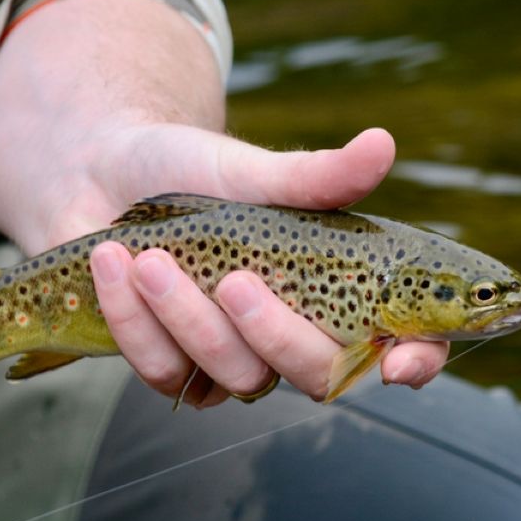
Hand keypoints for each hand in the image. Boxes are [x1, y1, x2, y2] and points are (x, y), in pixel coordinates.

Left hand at [0, 0, 447, 405]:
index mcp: (338, 290)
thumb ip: (317, 176)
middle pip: (317, 375)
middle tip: (236, 281)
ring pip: (236, 376)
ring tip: (151, 258)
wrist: (102, 174)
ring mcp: (236, 360)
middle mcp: (297, 334)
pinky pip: (166, 372)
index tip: (403, 361)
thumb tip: (382, 144)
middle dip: (276, 334)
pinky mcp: (174, 368)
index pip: (402, 345)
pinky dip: (137, 320)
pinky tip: (115, 265)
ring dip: (189, 319)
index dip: (418, 360)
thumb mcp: (253, 171)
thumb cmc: (194, 171)